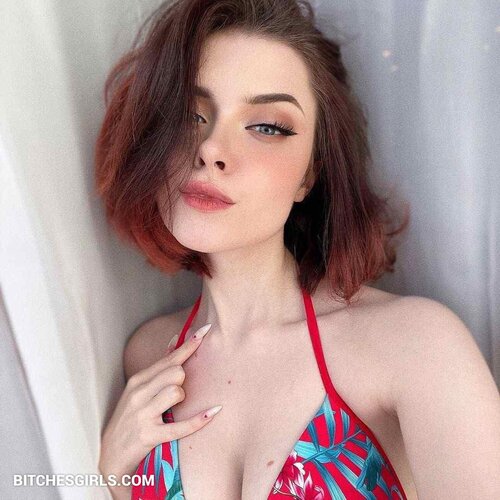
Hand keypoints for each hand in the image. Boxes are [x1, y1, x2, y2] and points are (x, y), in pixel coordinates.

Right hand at [99, 323, 220, 481]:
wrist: (108, 455)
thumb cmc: (130, 418)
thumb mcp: (139, 389)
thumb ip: (159, 366)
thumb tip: (175, 339)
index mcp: (138, 380)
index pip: (169, 358)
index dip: (189, 345)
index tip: (206, 331)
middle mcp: (139, 394)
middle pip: (176, 372)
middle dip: (183, 380)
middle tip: (178, 393)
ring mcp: (143, 414)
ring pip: (176, 392)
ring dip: (182, 399)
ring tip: (175, 409)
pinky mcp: (149, 436)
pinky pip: (180, 426)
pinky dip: (199, 420)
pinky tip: (213, 412)